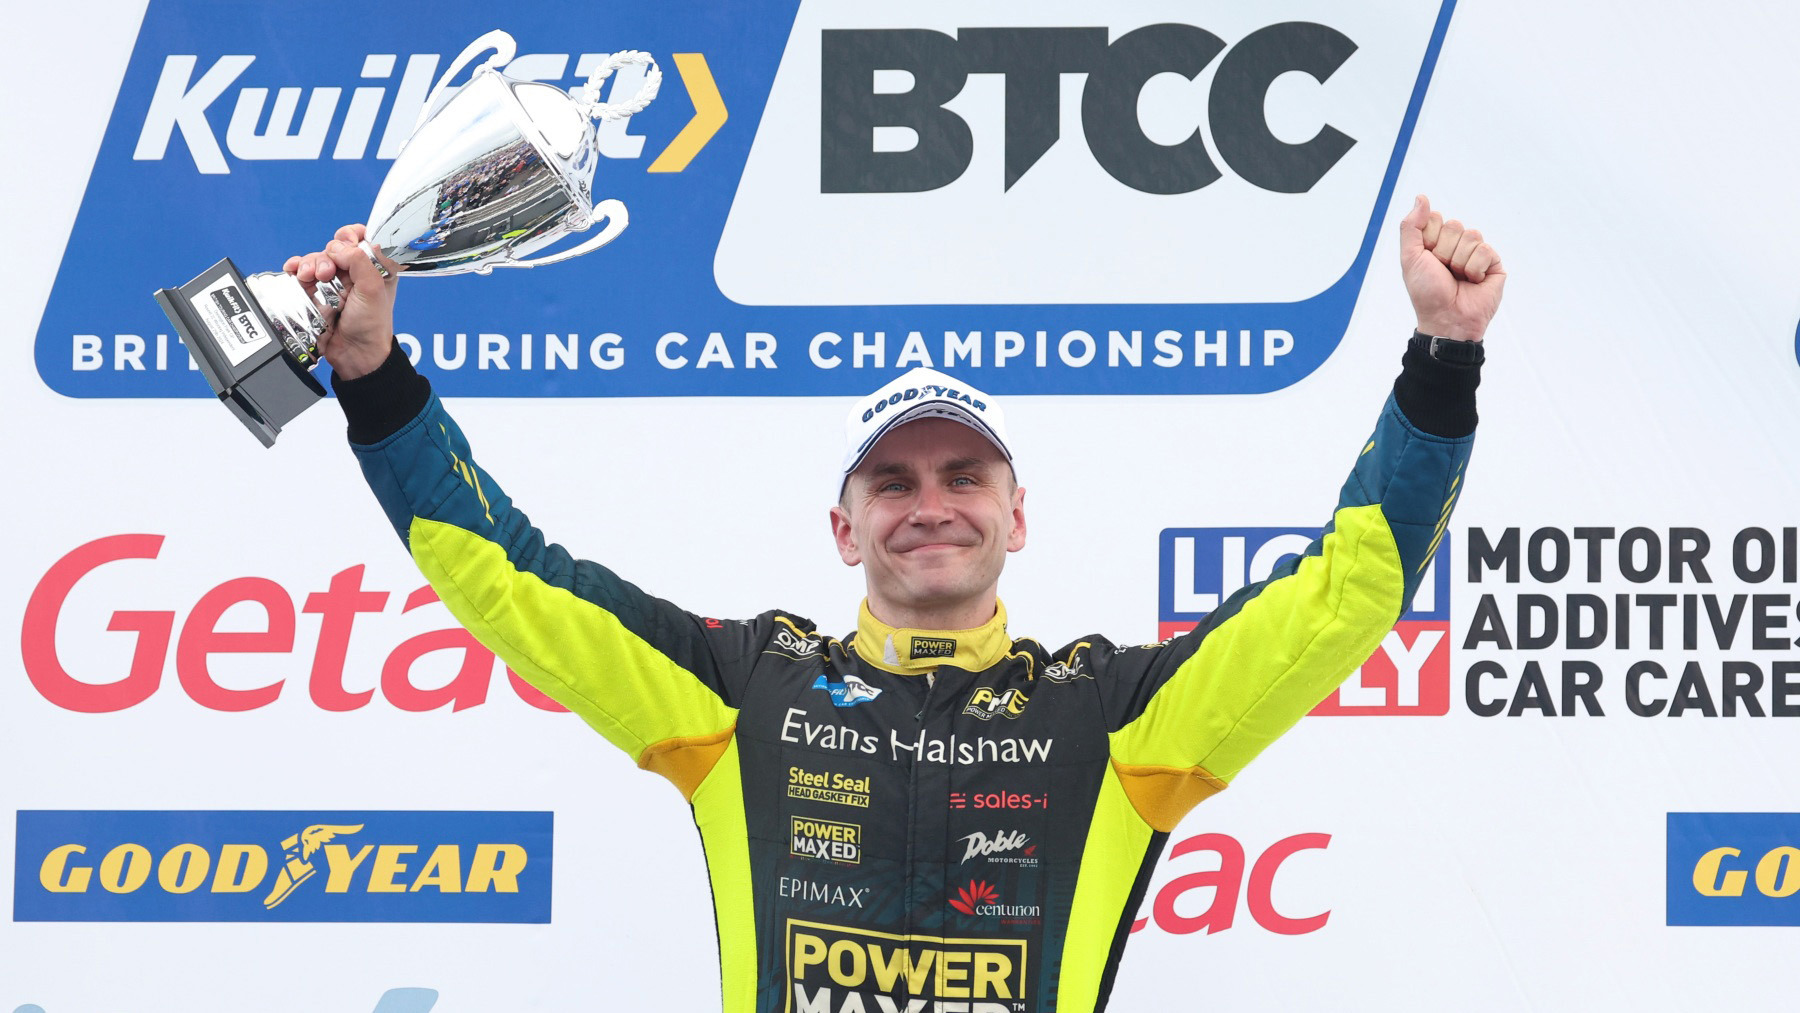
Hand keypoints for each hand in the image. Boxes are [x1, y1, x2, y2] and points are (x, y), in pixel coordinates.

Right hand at [283, 224, 399, 379]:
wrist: (354, 354)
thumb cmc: (371, 327)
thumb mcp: (373, 290)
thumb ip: (359, 262)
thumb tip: (338, 247)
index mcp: (375, 268)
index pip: (363, 238)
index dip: (352, 236)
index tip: (347, 243)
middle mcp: (354, 272)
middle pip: (334, 247)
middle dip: (327, 255)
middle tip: (328, 272)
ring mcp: (333, 282)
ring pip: (316, 259)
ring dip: (310, 263)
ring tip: (311, 276)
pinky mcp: (315, 292)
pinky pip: (301, 272)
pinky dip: (295, 268)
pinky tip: (294, 271)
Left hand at [1398, 195, 1504, 342]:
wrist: (1447, 318)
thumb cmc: (1426, 292)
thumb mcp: (1410, 258)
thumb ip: (1411, 226)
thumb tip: (1421, 197)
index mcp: (1436, 242)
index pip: (1434, 218)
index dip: (1429, 239)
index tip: (1427, 259)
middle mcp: (1456, 245)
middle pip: (1454, 225)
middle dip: (1444, 251)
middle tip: (1443, 271)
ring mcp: (1476, 253)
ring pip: (1471, 235)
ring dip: (1459, 261)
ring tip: (1458, 278)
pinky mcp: (1493, 264)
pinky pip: (1485, 250)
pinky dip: (1475, 268)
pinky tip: (1473, 282)